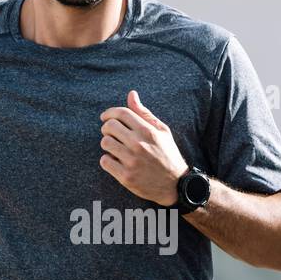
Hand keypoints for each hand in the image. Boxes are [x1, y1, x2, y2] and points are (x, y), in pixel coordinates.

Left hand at [99, 90, 188, 205]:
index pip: (121, 113)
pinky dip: (107, 160)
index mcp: (148, 131)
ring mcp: (132, 162)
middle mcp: (139, 145)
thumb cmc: (167, 154)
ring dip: (107, 144)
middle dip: (107, 128)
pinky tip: (115, 161)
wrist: (175, 184)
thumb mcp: (161, 131)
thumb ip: (144, 113)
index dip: (109, 113)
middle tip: (111, 133)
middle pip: (109, 126)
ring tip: (115, 147)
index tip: (105, 117)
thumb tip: (131, 94)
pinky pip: (105, 161)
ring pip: (105, 143)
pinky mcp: (126, 177)